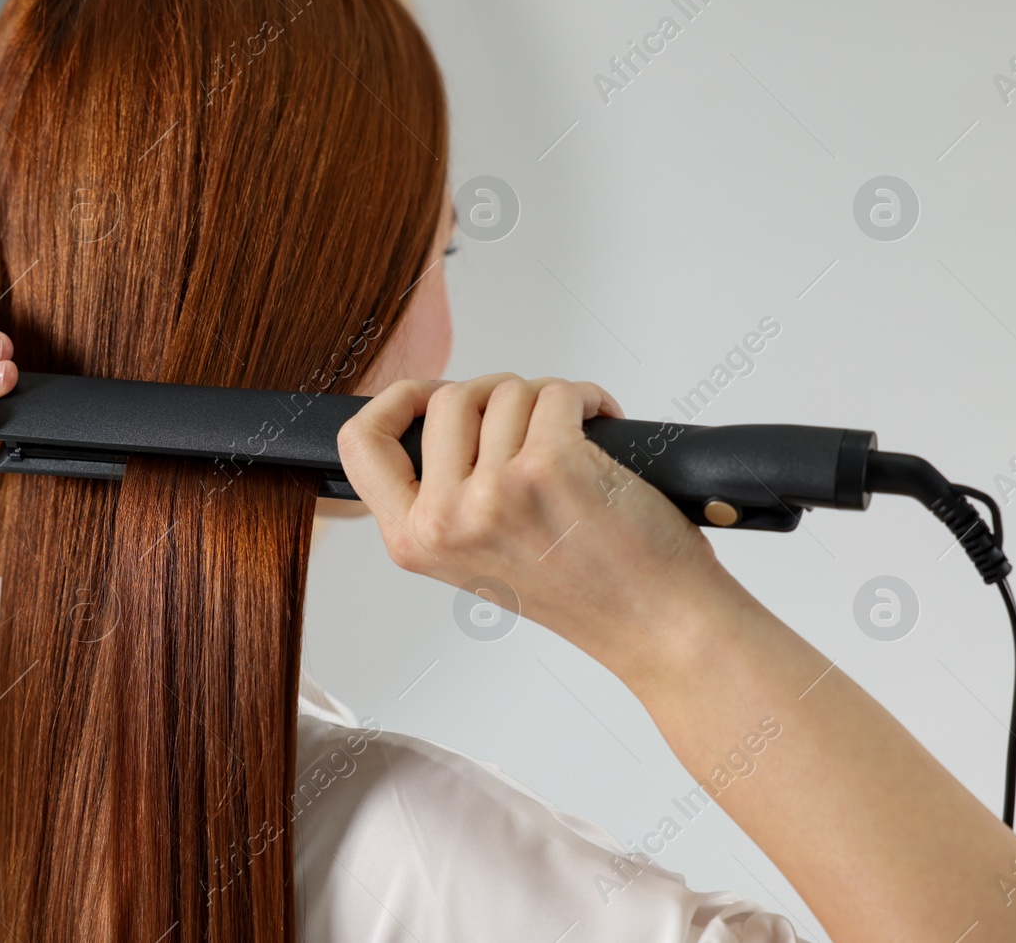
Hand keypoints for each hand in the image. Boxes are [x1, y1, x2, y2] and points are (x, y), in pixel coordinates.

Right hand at [337, 374, 732, 678]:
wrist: (656, 623)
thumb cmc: (583, 589)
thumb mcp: (477, 556)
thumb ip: (442, 496)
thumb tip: (438, 411)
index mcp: (414, 541)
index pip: (359, 445)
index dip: (392, 403)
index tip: (427, 395)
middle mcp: (445, 520)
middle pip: (444, 399)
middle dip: (494, 397)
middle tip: (528, 425)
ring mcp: (495, 492)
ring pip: (505, 391)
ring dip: (546, 401)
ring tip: (572, 439)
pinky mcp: (551, 466)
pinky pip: (556, 392)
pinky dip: (586, 398)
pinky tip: (601, 425)